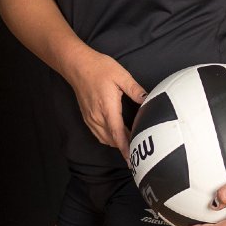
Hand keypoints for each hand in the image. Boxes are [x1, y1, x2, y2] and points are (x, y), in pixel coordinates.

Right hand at [65, 45, 146, 160]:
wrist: (77, 65)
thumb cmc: (99, 68)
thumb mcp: (121, 75)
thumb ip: (135, 90)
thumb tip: (148, 100)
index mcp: (108, 108)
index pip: (118, 135)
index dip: (126, 148)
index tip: (133, 160)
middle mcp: (97, 117)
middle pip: (112, 140)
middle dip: (124, 146)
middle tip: (138, 149)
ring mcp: (90, 118)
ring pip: (104, 138)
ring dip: (116, 142)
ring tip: (130, 142)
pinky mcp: (86, 116)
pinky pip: (98, 133)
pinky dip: (108, 137)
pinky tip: (115, 133)